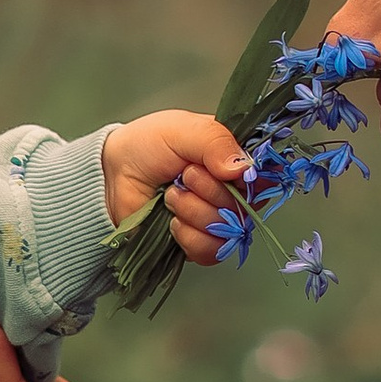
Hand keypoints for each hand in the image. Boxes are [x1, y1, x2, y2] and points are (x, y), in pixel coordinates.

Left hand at [99, 110, 247, 261]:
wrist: (113, 175)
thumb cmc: (149, 145)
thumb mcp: (183, 130)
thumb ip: (216, 142)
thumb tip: (243, 168)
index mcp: (237, 159)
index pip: (267, 175)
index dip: (250, 178)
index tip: (228, 171)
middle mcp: (234, 191)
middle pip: (246, 206)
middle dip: (209, 191)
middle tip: (184, 176)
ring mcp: (218, 219)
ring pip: (228, 230)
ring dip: (194, 212)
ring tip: (171, 195)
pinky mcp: (200, 243)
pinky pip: (212, 251)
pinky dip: (189, 236)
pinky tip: (172, 221)